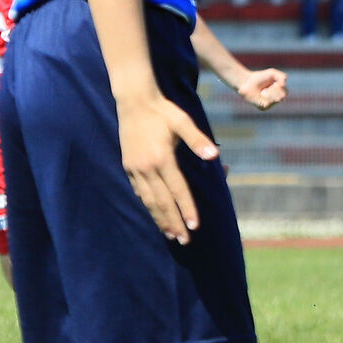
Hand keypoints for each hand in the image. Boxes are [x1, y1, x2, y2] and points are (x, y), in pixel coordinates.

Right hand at [117, 92, 218, 242]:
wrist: (133, 101)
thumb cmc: (163, 111)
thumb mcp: (183, 122)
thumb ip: (198, 140)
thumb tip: (215, 155)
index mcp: (162, 158)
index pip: (178, 191)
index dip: (187, 209)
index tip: (194, 226)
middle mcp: (147, 168)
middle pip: (162, 202)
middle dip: (173, 222)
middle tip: (184, 240)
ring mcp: (135, 169)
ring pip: (149, 200)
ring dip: (160, 218)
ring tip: (170, 234)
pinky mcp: (128, 166)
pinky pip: (139, 191)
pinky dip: (148, 205)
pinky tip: (154, 213)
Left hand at [230, 66, 287, 108]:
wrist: (247, 81)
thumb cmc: (260, 77)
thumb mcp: (272, 73)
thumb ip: (282, 76)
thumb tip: (283, 85)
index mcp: (278, 92)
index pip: (285, 92)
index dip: (280, 87)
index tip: (274, 83)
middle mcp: (274, 99)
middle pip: (282, 96)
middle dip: (275, 90)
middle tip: (267, 88)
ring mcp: (269, 104)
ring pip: (276, 100)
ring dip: (270, 93)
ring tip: (263, 91)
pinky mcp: (263, 107)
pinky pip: (269, 104)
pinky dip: (266, 97)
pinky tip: (261, 95)